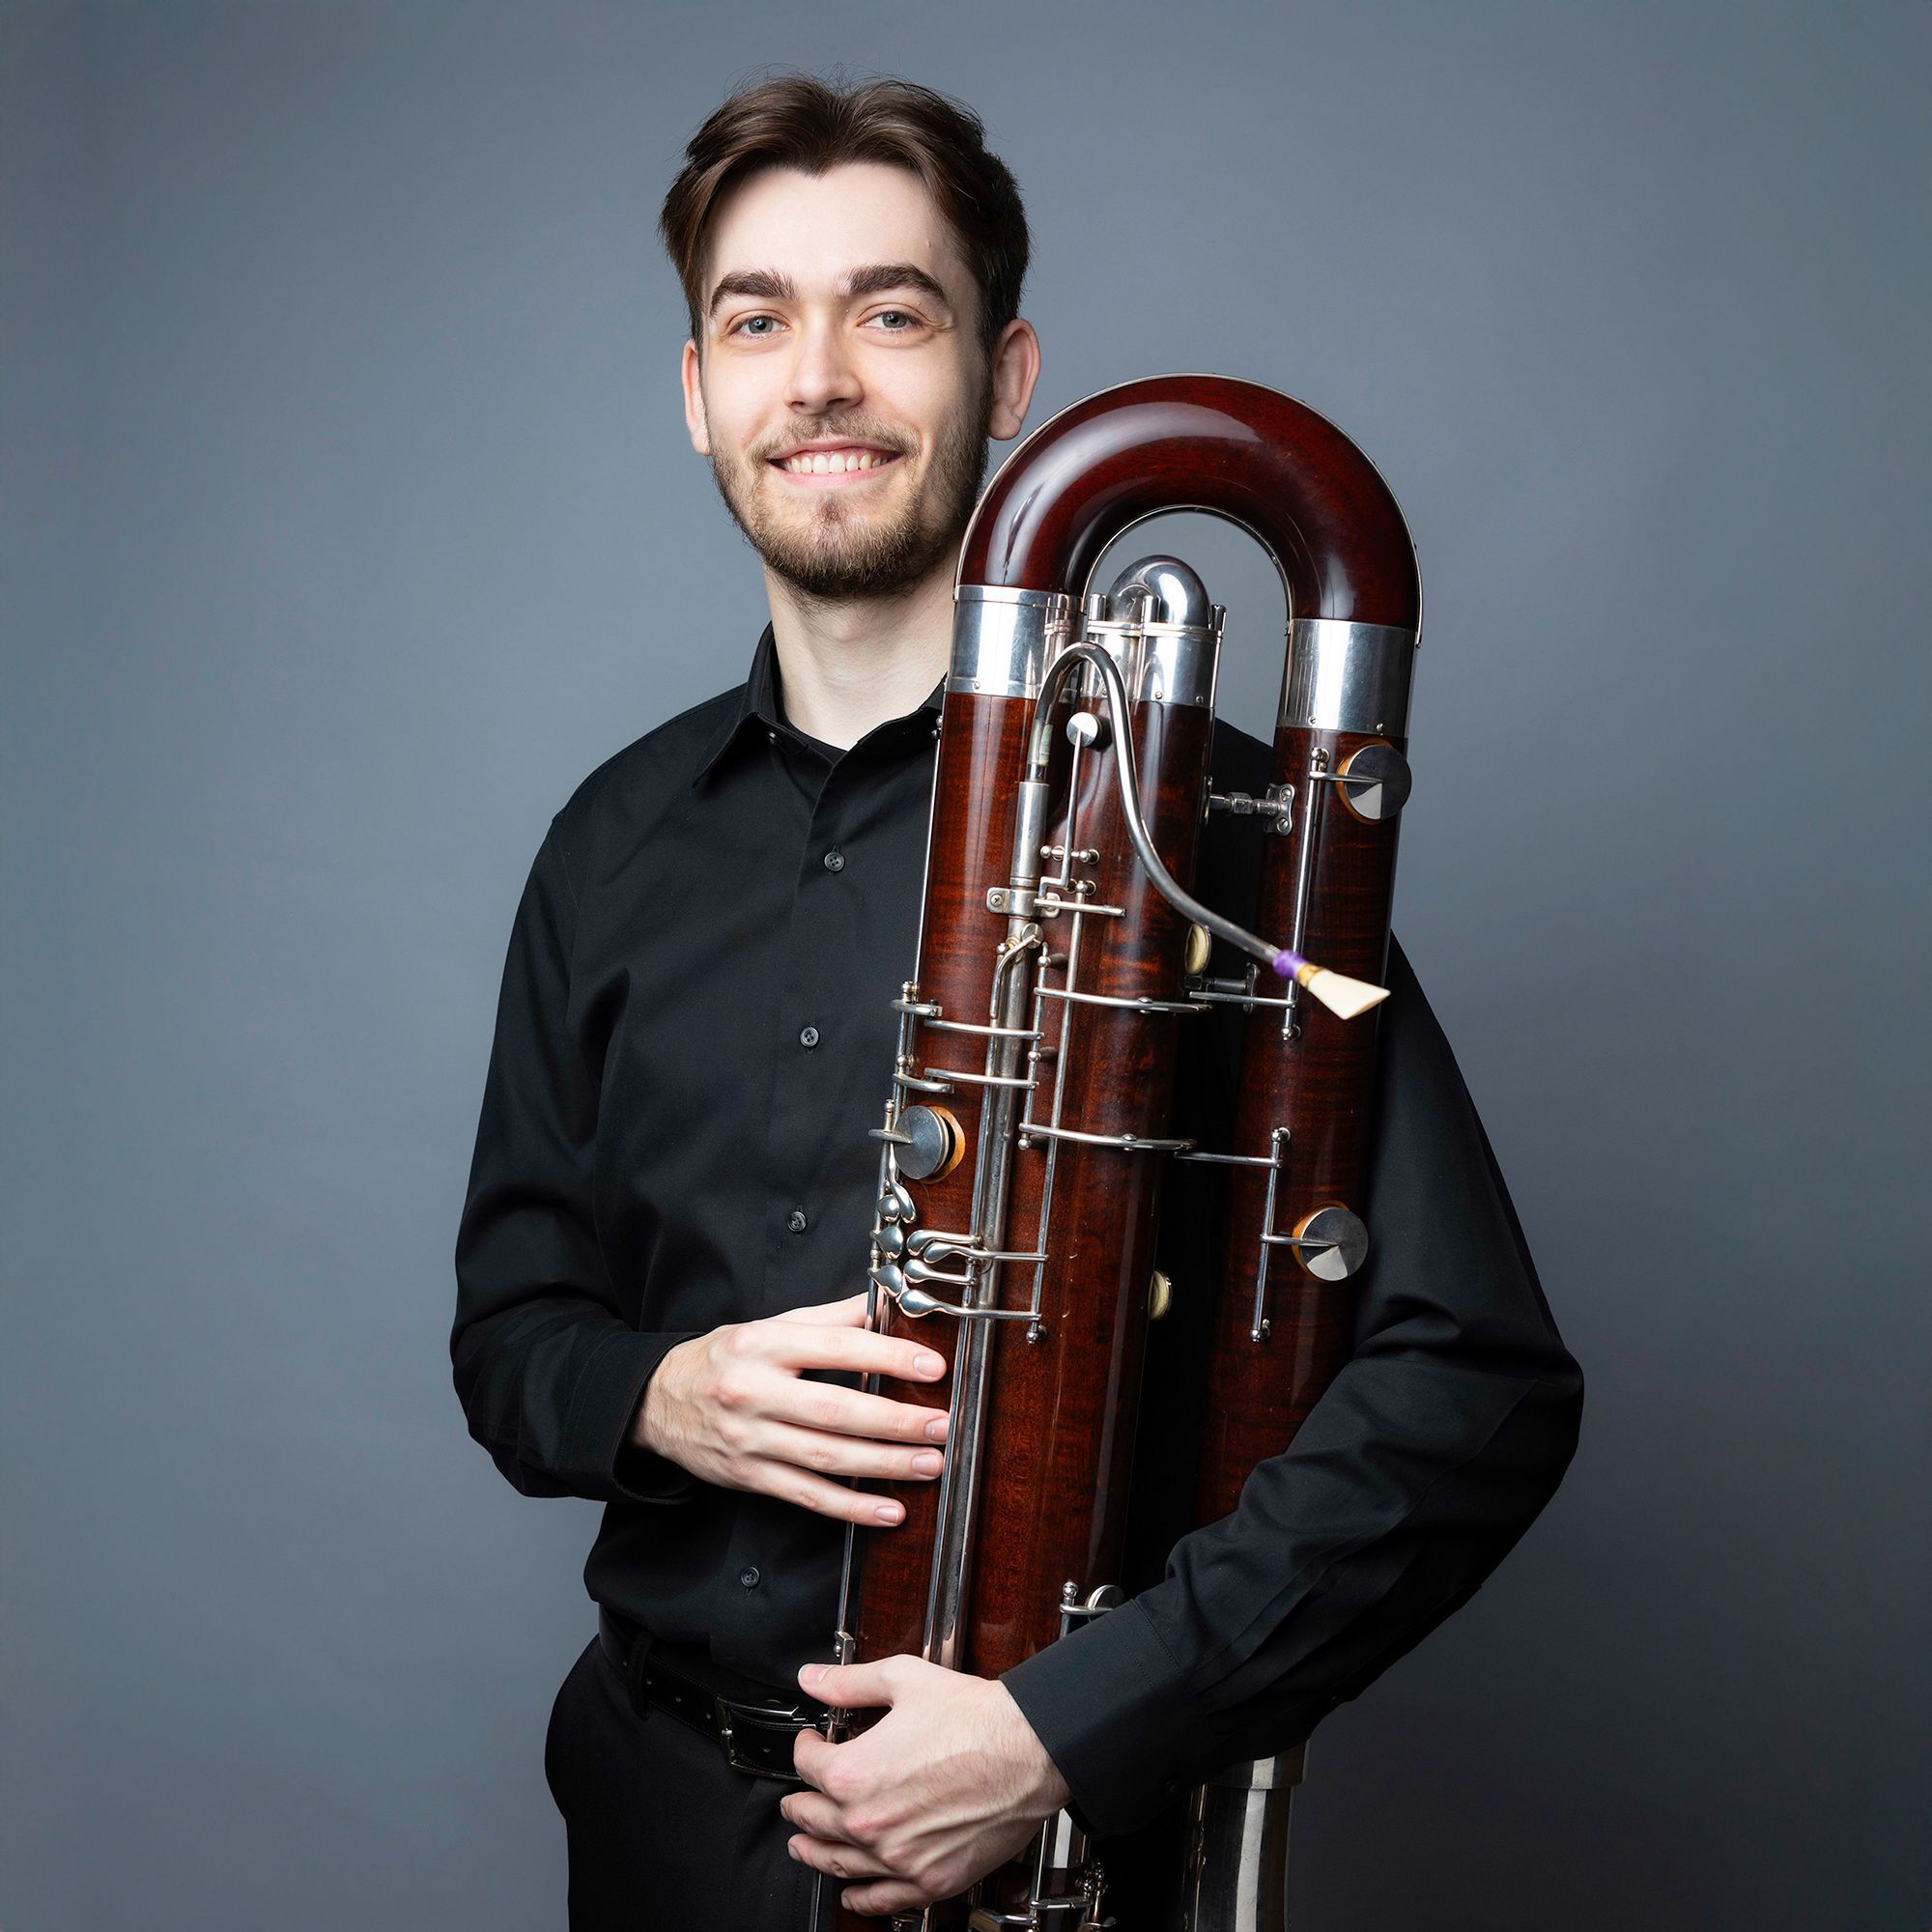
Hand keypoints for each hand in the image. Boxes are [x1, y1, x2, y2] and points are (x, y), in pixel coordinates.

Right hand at [633, 1292, 949, 1526]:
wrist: (656, 1402)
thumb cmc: (723, 1359)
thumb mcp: (769, 1326)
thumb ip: (829, 1319)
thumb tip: (885, 1305)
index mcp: (764, 1345)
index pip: (836, 1349)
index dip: (887, 1358)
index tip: (930, 1367)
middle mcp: (755, 1392)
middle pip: (835, 1411)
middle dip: (894, 1421)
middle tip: (940, 1425)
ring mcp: (751, 1440)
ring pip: (825, 1457)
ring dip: (883, 1465)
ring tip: (929, 1464)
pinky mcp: (749, 1477)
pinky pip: (807, 1496)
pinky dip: (850, 1507)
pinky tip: (888, 1511)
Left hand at [782, 1655, 1071, 1918]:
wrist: (1028, 1751)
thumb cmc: (975, 1717)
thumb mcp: (903, 1680)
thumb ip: (849, 1683)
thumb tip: (812, 1679)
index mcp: (854, 1774)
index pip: (807, 1765)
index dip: (804, 1747)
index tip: (811, 1742)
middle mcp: (868, 1823)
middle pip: (813, 1819)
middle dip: (800, 1803)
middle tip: (797, 1798)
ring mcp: (898, 1857)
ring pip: (838, 1862)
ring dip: (814, 1851)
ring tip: (802, 1845)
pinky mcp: (930, 1879)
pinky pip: (882, 1898)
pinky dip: (861, 1896)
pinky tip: (852, 1891)